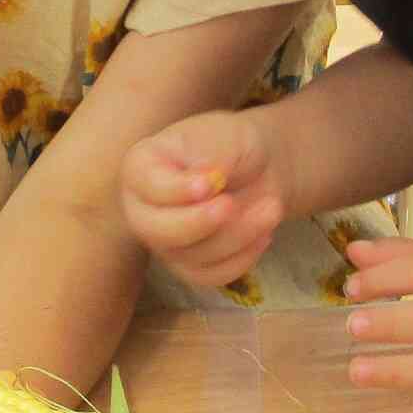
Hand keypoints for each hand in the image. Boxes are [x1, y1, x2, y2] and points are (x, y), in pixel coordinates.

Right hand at [120, 108, 286, 286]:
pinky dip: (243, 257)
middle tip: (232, 204)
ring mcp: (164, 242)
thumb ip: (211, 157)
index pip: (147, 186)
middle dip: (199, 222)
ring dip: (238, 234)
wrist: (256, 169)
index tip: (213, 181)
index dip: (178, 190)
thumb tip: (207, 183)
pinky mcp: (189, 266)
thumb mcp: (225, 136)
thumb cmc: (232, 146)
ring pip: (192, 255)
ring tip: (271, 207)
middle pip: (156, 231)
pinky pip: (211, 275)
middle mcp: (143, 209)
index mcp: (141, 168)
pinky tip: (263, 234)